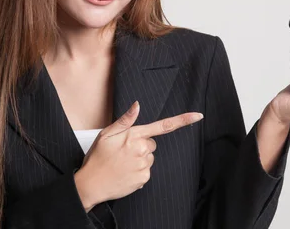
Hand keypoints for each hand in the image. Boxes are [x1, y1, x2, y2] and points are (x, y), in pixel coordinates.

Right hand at [74, 101, 203, 209]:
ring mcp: (144, 165)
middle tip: (124, 151)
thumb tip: (137, 105)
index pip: (163, 126)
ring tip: (122, 163)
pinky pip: (147, 171)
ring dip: (139, 159)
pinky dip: (138, 171)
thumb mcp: (106, 134)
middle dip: (142, 146)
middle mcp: (142, 149)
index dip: (183, 120)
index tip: (198, 116)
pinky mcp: (144, 178)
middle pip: (152, 144)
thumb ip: (125, 120)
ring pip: (149, 157)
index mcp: (134, 135)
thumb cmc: (97, 158)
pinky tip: (125, 172)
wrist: (91, 184)